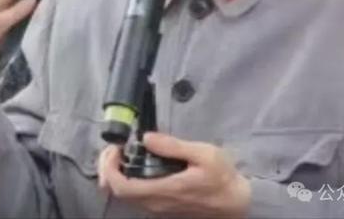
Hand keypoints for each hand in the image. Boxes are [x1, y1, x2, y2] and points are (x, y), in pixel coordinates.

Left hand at [99, 132, 250, 218]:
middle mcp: (156, 202)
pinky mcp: (162, 204)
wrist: (234, 201)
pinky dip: (127, 177)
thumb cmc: (221, 175)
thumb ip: (173, 146)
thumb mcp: (203, 154)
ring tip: (122, 150)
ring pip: (125, 194)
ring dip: (117, 172)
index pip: (123, 187)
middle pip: (118, 191)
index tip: (115, 147)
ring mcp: (158, 205)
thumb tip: (147, 138)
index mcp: (164, 189)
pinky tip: (135, 161)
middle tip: (114, 146)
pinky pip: (135, 194)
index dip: (110, 168)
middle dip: (109, 167)